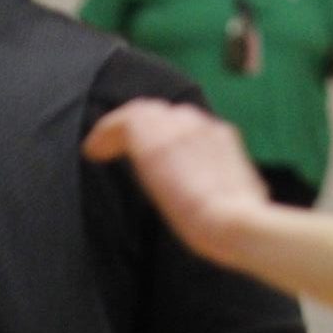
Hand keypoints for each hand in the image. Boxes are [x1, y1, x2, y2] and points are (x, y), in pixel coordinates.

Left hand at [84, 99, 268, 265]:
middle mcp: (201, 125)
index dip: (163, 133)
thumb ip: (222, 184)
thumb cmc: (238, 221)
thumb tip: (223, 196)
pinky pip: (126, 121)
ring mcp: (179, 129)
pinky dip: (106, 130)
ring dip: (121, 128)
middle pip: (164, 112)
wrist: (229, 220)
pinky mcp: (155, 140)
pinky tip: (93, 150)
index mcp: (221, 139)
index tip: (146, 154)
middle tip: (118, 146)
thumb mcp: (238, 194)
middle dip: (140, 126)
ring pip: (144, 111)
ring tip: (100, 148)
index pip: (187, 124)